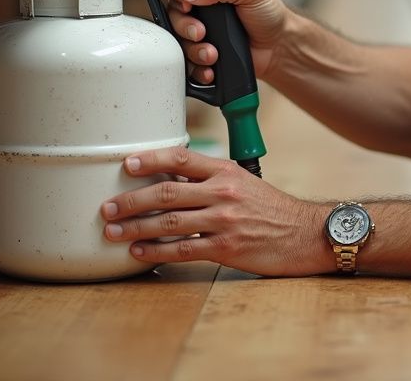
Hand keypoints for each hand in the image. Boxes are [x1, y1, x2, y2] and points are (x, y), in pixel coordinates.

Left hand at [101, 146, 328, 274]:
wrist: (304, 233)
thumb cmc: (271, 208)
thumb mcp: (243, 181)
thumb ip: (210, 179)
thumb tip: (171, 179)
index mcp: (225, 170)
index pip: (181, 157)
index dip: (151, 159)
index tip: (126, 164)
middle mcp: (223, 192)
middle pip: (168, 191)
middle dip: (131, 200)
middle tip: (107, 207)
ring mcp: (224, 220)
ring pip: (169, 222)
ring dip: (135, 228)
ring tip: (112, 232)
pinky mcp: (225, 248)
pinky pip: (183, 249)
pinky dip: (156, 251)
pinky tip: (139, 253)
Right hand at [166, 0, 288, 84]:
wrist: (278, 47)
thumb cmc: (268, 12)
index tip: (187, 5)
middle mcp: (202, 5)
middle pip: (174, 14)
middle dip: (184, 26)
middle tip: (201, 32)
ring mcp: (201, 30)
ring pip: (178, 39)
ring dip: (192, 49)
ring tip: (212, 53)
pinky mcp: (203, 52)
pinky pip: (187, 62)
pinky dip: (196, 68)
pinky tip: (210, 68)